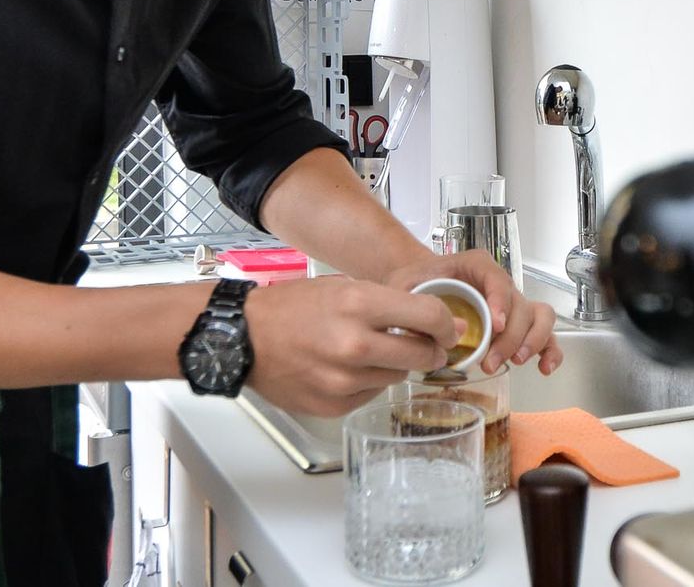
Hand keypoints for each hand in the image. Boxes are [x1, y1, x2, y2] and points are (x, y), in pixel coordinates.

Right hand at [241, 276, 458, 415]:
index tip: (451, 329)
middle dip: (432, 350)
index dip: (448, 324)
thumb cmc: (292, 307)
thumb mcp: (344, 287)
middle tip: (427, 346)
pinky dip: (369, 383)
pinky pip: (372, 395)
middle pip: (423, 355)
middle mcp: (355, 345)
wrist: (242, 338)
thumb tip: (440, 322)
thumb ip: (391, 303)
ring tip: (372, 352)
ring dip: (396, 366)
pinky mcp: (335, 406)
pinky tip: (349, 369)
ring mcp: (344, 380)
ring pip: (398, 378)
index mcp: (360, 305)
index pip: (430, 317)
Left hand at [384, 250, 562, 376]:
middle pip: (520, 304)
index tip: (495, 326)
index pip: (497, 278)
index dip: (500, 301)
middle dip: (511, 336)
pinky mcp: (517, 325)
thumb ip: (414, 303)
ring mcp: (511, 304)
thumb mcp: (404, 286)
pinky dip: (550, 350)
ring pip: (539, 317)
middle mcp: (499, 283)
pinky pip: (544, 334)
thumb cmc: (413, 283)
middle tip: (491, 361)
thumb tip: (436, 332)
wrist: (419, 286)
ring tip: (514, 362)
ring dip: (532, 342)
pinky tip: (543, 368)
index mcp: (476, 266)